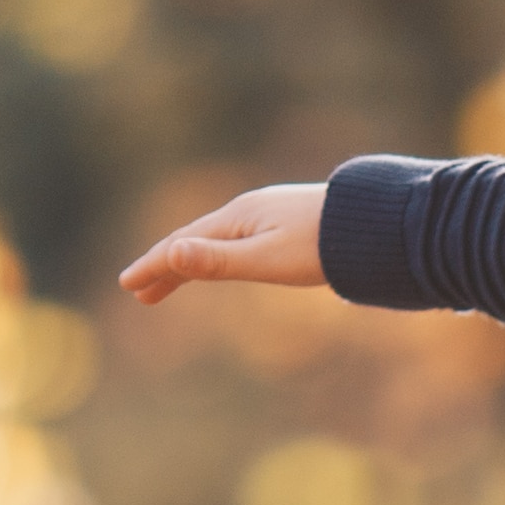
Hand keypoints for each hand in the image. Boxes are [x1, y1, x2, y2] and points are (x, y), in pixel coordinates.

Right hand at [119, 181, 331, 301]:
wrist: (376, 226)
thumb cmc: (325, 246)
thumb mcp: (267, 259)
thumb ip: (219, 260)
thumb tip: (172, 254)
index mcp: (237, 217)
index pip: (182, 244)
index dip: (153, 265)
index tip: (127, 285)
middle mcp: (248, 210)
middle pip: (195, 240)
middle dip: (165, 266)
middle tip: (141, 293)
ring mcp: (268, 215)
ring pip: (217, 240)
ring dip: (191, 262)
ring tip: (173, 283)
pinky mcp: (288, 223)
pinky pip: (239, 240)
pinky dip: (219, 255)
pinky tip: (225, 261)